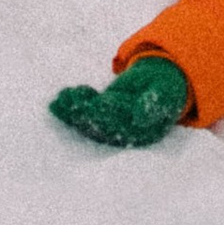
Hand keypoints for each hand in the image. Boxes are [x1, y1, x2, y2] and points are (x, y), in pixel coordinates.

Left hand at [49, 56, 191, 147]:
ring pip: (89, 122)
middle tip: (74, 98)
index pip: (123, 124)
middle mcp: (124, 135)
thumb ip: (153, 103)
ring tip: (62, 97)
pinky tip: (59, 99)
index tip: (100, 101)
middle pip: (102, 125)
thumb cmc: (164, 90)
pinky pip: (83, 117)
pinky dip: (69, 109)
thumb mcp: (164, 93)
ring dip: (73, 111)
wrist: (158, 89)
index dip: (110, 113)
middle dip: (86, 111)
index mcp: (142, 132)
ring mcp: (111, 129)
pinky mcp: (100, 120)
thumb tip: (139, 116)